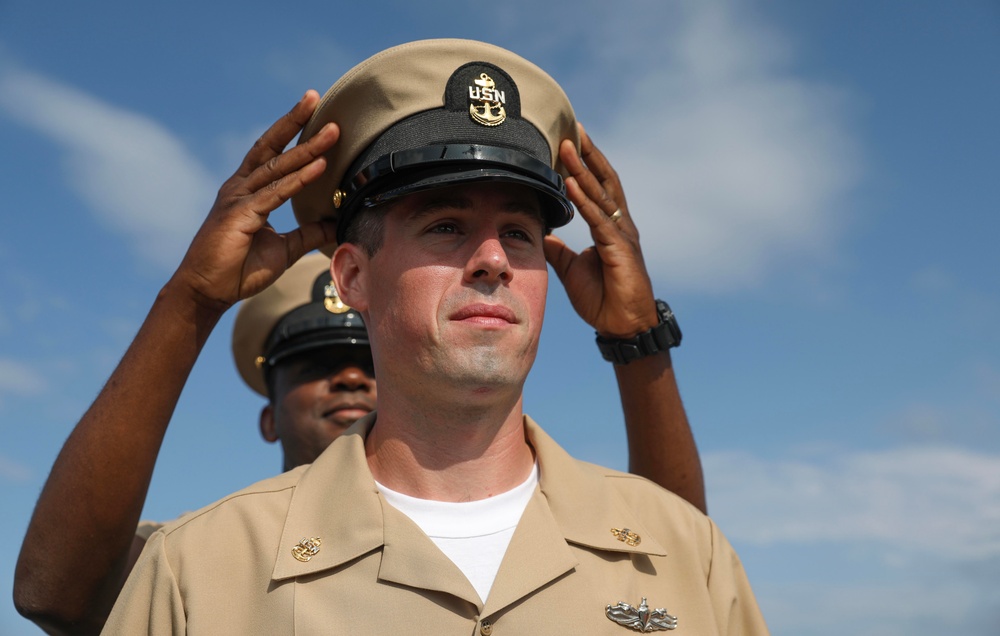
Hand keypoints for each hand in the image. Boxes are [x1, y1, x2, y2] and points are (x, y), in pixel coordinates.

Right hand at [172, 90, 339, 312]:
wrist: (207, 293)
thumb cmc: (239, 270)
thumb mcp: (284, 249)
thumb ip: (307, 234)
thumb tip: (334, 224)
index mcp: (247, 192)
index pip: (272, 153)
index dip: (291, 130)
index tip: (313, 111)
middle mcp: (240, 188)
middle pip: (272, 148)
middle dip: (296, 122)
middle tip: (317, 98)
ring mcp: (238, 199)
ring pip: (277, 167)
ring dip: (307, 148)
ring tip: (332, 131)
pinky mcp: (239, 215)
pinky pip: (275, 193)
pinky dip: (299, 179)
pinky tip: (319, 166)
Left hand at [544, 124, 658, 337]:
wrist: (622, 327)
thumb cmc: (602, 299)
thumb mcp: (572, 269)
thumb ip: (558, 249)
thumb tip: (541, 233)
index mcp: (610, 227)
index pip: (598, 187)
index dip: (586, 164)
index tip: (570, 140)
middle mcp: (619, 225)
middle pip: (603, 180)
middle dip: (588, 153)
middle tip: (572, 127)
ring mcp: (621, 235)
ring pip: (601, 193)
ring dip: (583, 167)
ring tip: (568, 145)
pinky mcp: (620, 249)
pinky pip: (599, 218)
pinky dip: (585, 199)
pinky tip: (572, 182)